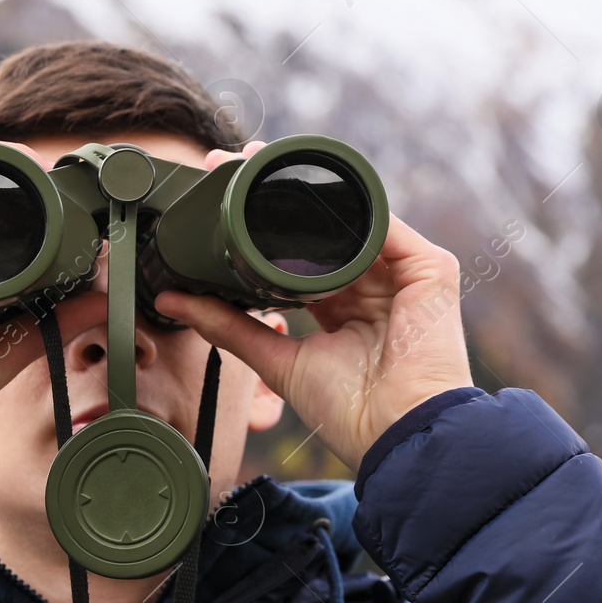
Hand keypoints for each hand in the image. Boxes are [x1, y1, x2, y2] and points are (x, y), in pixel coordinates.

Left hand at [154, 143, 473, 471]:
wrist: (398, 437)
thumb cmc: (350, 411)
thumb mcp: (277, 359)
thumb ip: (228, 326)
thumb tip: (173, 300)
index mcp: (341, 303)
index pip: (296, 252)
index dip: (259, 225)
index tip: (217, 196)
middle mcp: (372, 281)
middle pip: (322, 226)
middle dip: (277, 194)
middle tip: (230, 165)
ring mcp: (402, 271)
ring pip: (348, 214)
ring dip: (305, 188)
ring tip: (256, 165)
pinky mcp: (429, 267)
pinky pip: (381, 222)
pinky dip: (345, 202)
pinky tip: (306, 189)